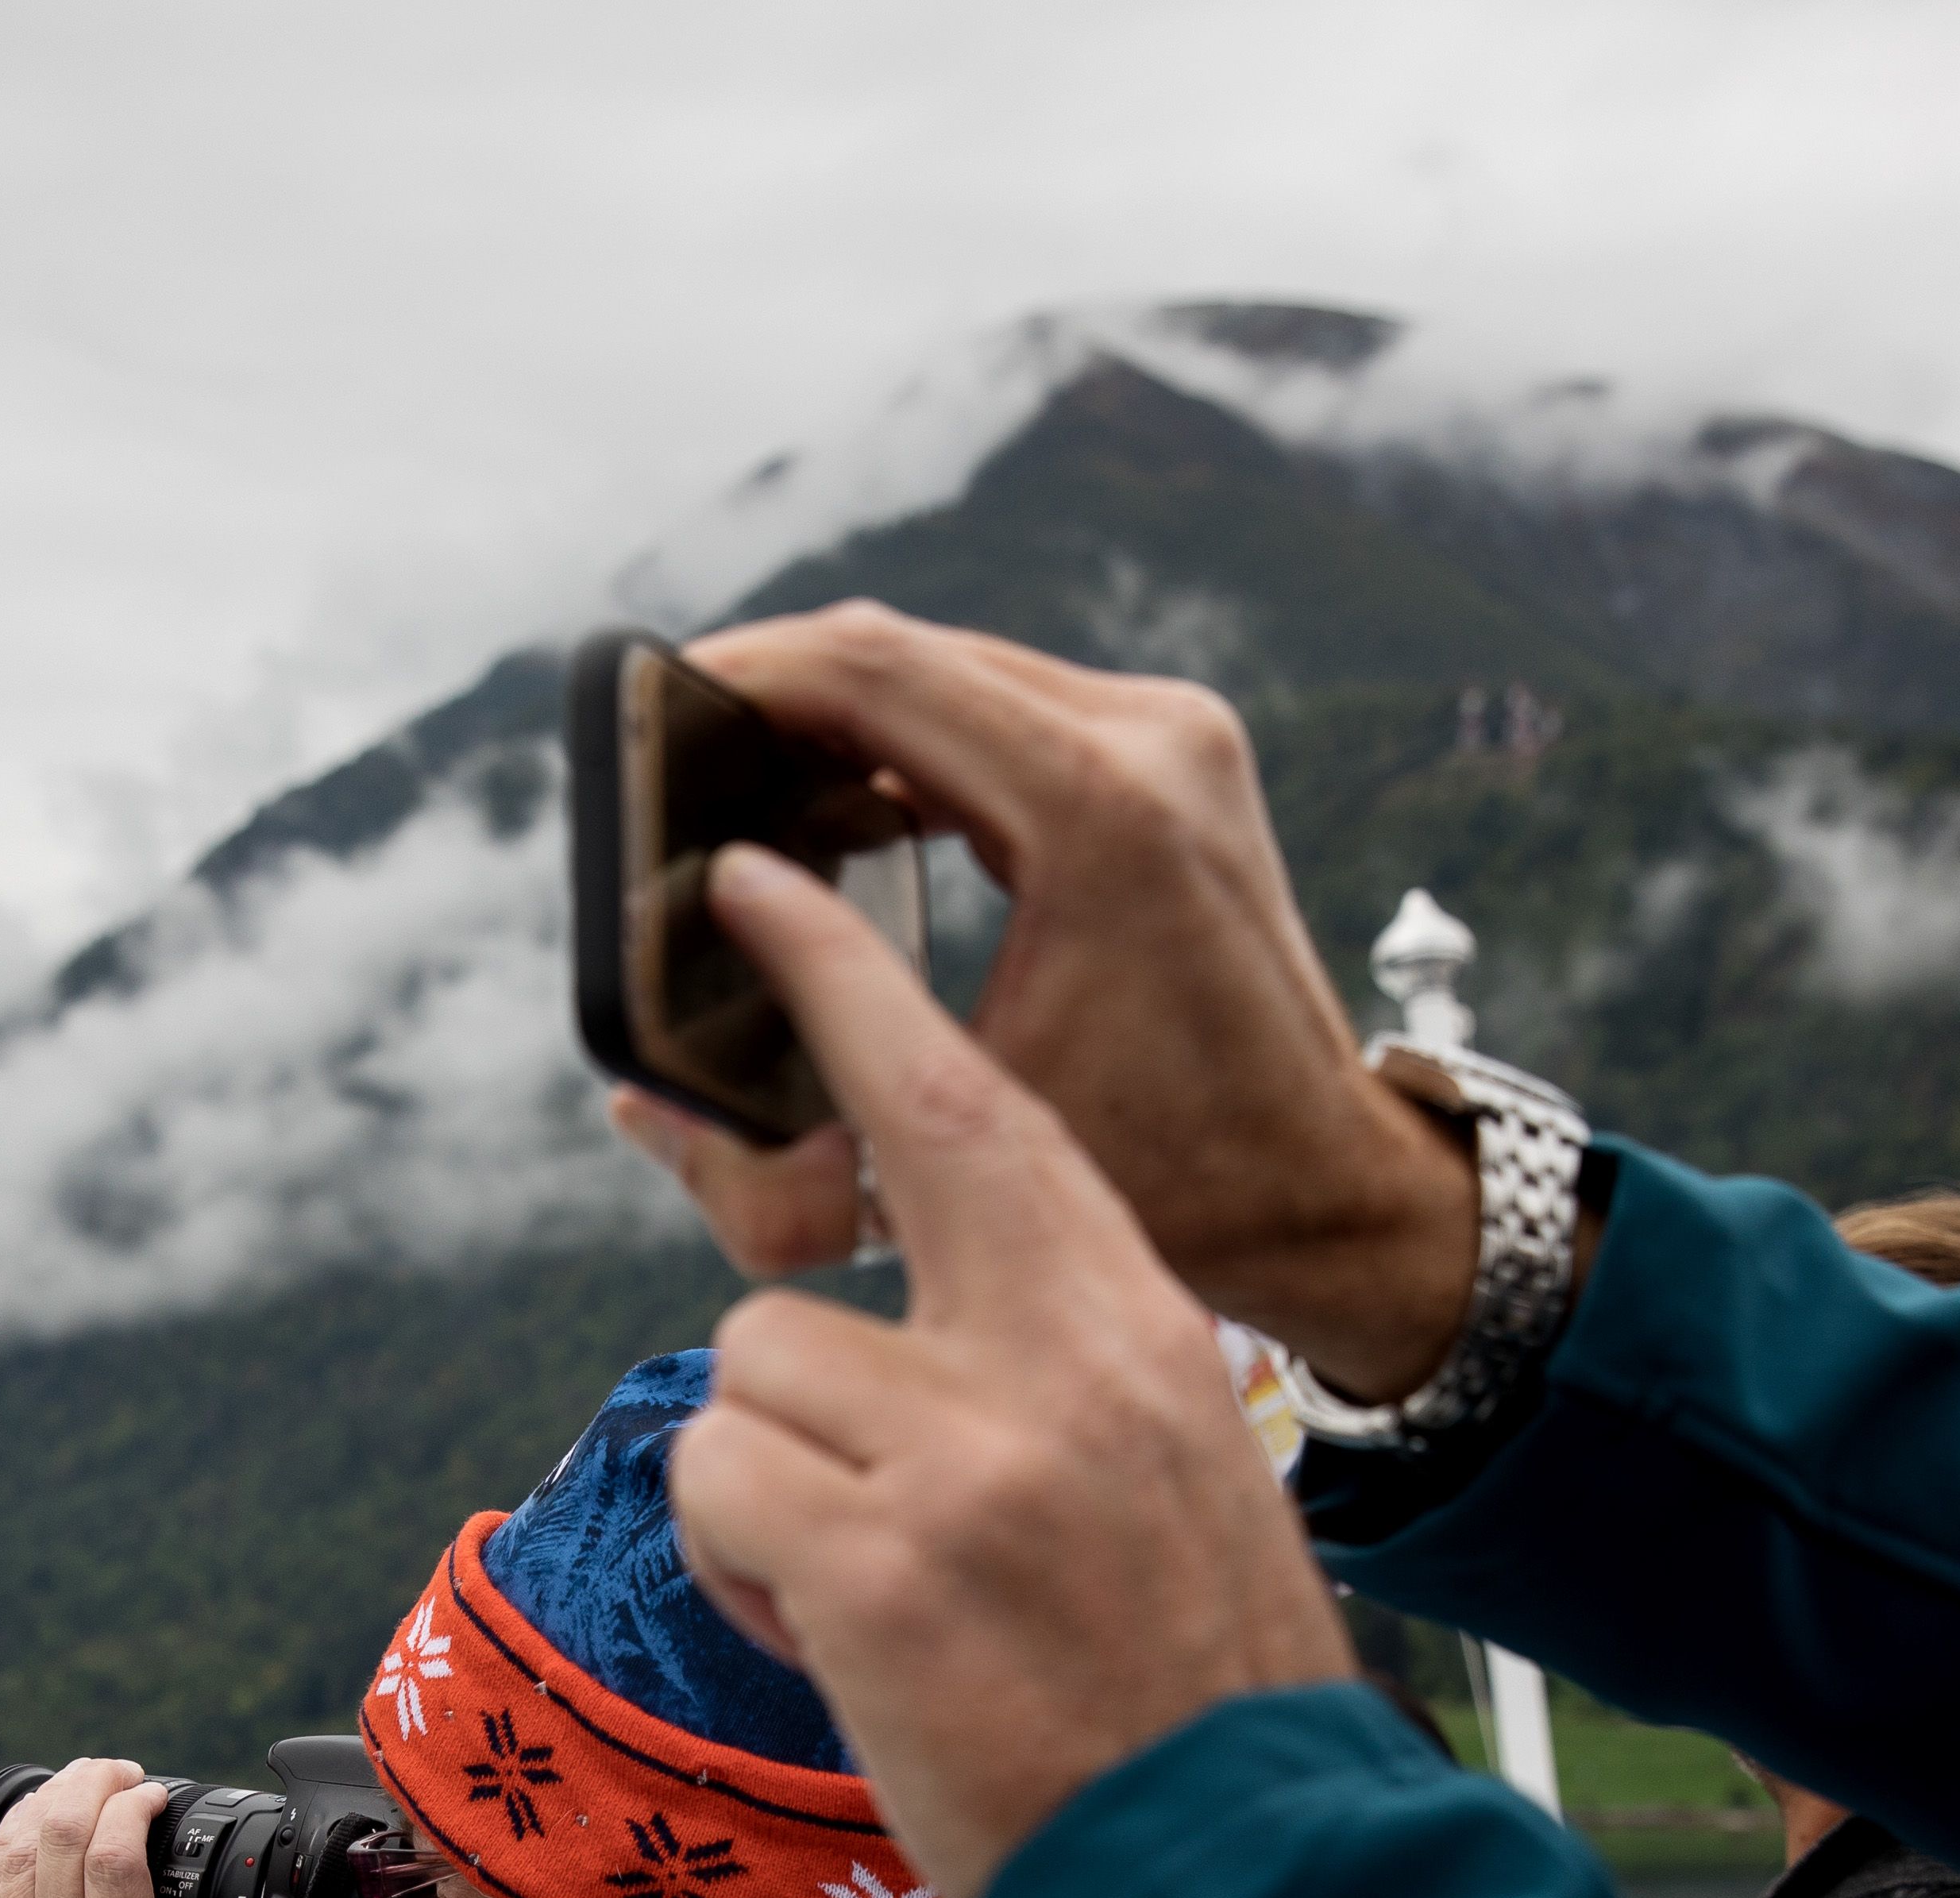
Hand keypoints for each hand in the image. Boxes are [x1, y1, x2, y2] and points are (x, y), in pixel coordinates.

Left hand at [0, 1760, 232, 1897]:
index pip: (118, 1858)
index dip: (134, 1805)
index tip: (155, 1795)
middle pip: (60, 1835)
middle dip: (90, 1782)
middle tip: (117, 1773)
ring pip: (16, 1854)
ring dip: (49, 1805)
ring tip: (78, 1787)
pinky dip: (8, 1852)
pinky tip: (28, 1836)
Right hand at [617, 602, 1483, 1403]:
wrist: (1323, 1179)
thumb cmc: (1163, 1184)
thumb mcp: (948, 1161)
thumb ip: (774, 1161)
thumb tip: (636, 1102)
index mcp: (1099, 812)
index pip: (879, 673)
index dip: (746, 676)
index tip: (654, 707)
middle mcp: (1150, 739)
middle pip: (909, 651)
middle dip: (776, 693)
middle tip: (675, 754)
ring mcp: (1175, 730)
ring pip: (954, 666)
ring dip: (840, 714)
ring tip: (742, 792)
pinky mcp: (1178, 747)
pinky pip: (1005, 701)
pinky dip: (910, 737)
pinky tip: (842, 808)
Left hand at [669, 844, 1358, 1897]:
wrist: (1242, 1876)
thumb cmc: (1190, 1694)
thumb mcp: (1170, 1476)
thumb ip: (1054, 1374)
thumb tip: (911, 1341)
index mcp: (1130, 1323)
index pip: (968, 1106)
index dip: (845, 992)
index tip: (754, 896)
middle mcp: (1051, 1365)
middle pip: (786, 1294)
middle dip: (782, 1402)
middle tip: (819, 1479)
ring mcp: (965, 1463)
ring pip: (738, 1399)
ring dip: (770, 1514)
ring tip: (883, 1611)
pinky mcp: (882, 1571)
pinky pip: (722, 1502)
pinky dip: (751, 1587)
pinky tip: (854, 1657)